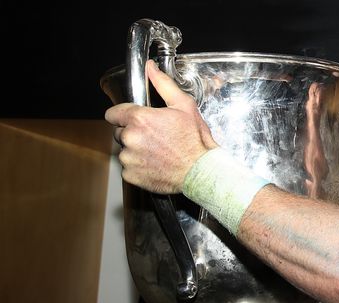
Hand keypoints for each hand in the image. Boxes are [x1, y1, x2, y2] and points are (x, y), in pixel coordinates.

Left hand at [104, 60, 217, 193]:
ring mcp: (129, 158)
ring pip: (125, 150)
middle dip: (134, 133)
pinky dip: (139, 167)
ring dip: (136, 151)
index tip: (135, 120)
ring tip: (158, 152)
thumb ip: (163, 84)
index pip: (113, 113)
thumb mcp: (184, 106)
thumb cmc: (195, 141)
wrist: (201, 172)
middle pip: (120, 132)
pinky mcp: (131, 175)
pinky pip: (129, 168)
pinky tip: (156, 165)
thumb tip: (150, 68)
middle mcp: (130, 138)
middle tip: (155, 138)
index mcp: (139, 118)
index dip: (124, 115)